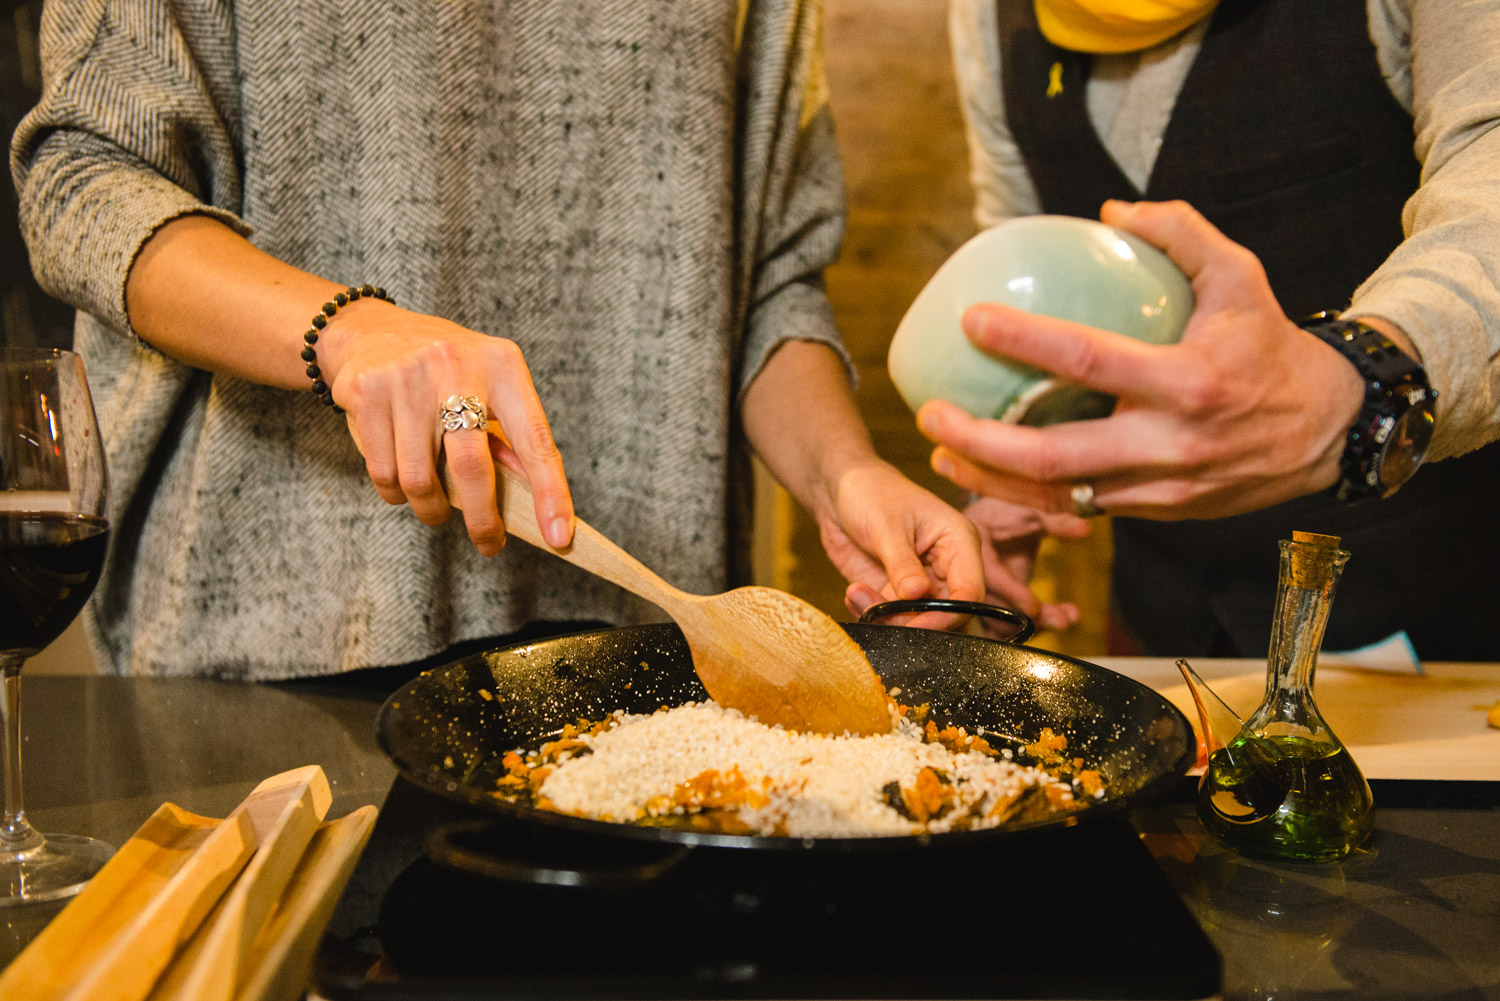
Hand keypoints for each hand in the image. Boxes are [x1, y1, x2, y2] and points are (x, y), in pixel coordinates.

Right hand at [319, 299, 573, 554]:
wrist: (370, 329)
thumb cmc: (446, 370)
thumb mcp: (489, 384)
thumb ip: (508, 434)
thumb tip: (530, 499)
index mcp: (502, 365)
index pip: (534, 439)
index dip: (550, 492)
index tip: (559, 536)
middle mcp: (456, 366)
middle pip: (471, 467)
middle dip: (483, 519)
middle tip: (488, 543)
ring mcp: (407, 378)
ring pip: (419, 479)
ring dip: (431, 509)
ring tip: (435, 508)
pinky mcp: (366, 392)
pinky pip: (383, 472)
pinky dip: (396, 494)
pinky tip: (402, 485)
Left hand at [819, 460, 985, 630]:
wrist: (841, 491)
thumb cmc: (871, 492)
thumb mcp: (887, 526)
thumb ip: (902, 563)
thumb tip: (916, 595)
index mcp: (959, 543)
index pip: (970, 591)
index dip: (948, 615)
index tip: (918, 626)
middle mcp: (947, 567)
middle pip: (947, 614)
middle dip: (914, 621)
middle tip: (882, 615)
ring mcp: (922, 582)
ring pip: (917, 620)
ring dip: (887, 618)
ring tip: (858, 594)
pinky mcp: (896, 592)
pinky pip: (891, 617)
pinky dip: (872, 613)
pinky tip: (854, 593)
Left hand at [916, 200, 1366, 520]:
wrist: (1328, 432)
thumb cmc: (1271, 346)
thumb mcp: (1241, 277)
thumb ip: (1179, 233)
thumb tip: (1111, 210)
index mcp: (1187, 381)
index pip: (1087, 359)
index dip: (1023, 340)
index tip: (971, 320)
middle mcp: (1170, 444)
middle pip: (1054, 456)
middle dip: (981, 440)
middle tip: (930, 414)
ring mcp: (1162, 488)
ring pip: (1059, 495)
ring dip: (990, 478)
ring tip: (941, 449)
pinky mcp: (1159, 512)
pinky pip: (1082, 509)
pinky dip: (1029, 495)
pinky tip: (988, 471)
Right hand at [962, 496, 1087, 633]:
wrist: (985, 525)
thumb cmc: (1004, 516)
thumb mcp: (1029, 514)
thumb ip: (1057, 524)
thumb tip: (1086, 529)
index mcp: (976, 550)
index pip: (992, 577)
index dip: (1013, 594)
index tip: (1035, 608)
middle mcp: (974, 577)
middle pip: (997, 608)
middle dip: (1031, 618)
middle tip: (1063, 620)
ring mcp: (980, 595)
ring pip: (1000, 623)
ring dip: (1035, 626)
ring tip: (1067, 618)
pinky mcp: (991, 607)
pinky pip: (1002, 628)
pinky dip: (1026, 630)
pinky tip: (1054, 622)